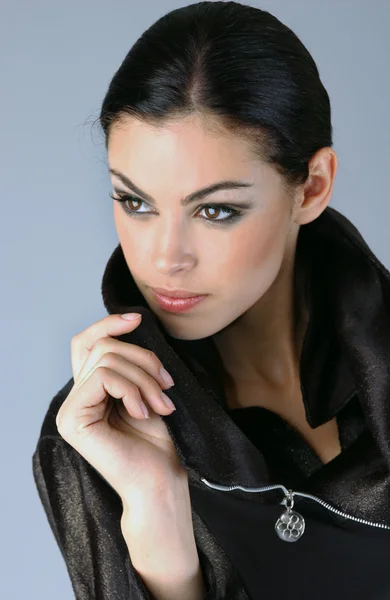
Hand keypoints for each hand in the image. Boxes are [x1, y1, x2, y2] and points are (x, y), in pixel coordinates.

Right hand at [55, 313, 185, 501]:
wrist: (162, 481)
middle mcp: (75, 399)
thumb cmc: (159, 442)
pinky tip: (144, 412)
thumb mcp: (146, 390)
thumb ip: (130, 364)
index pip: (87, 343)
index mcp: (91, 391)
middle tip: (167, 387)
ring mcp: (70, 410)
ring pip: (107, 359)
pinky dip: (132, 389)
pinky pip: (103, 377)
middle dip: (144, 360)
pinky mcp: (72, 419)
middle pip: (104, 347)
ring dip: (144, 378)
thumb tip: (132, 324)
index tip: (138, 319)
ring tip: (161, 405)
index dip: (108, 324)